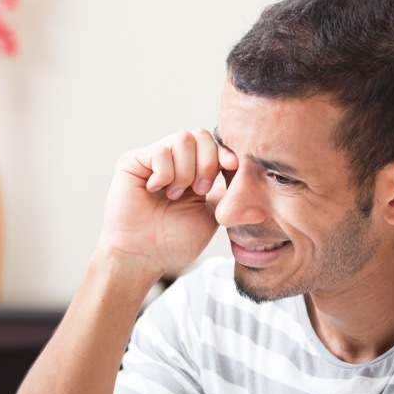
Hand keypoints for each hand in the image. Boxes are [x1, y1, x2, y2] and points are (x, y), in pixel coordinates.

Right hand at [98, 129, 237, 278]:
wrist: (143, 257)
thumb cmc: (173, 243)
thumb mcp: (209, 218)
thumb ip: (228, 202)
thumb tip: (261, 208)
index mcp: (192, 171)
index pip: (212, 145)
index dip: (224, 153)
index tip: (232, 168)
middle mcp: (173, 161)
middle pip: (200, 136)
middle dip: (207, 163)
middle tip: (200, 191)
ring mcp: (152, 160)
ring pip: (182, 140)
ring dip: (185, 172)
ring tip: (175, 195)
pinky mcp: (132, 162)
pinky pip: (160, 152)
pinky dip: (164, 174)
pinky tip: (155, 190)